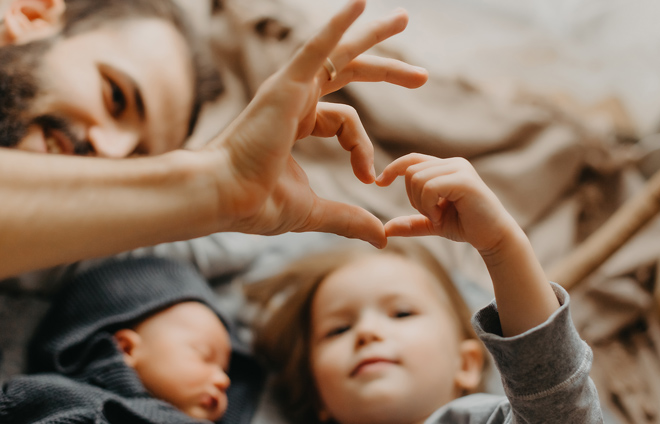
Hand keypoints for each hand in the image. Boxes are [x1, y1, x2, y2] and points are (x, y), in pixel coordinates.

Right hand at [206, 0, 427, 247]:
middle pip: (347, 73)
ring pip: (338, 53)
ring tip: (404, 18)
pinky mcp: (287, 85)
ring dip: (371, 36)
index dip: (362, 149)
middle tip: (421, 75)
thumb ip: (349, 218)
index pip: (345, 122)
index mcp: (298, 123)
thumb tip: (381, 237)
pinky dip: (338, 24)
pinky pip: (317, 47)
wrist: (226, 198)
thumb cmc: (257, 203)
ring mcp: (290, 89)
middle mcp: (295, 100)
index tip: (369, 178)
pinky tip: (362, 2)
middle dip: (385, 70)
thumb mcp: (316, 210)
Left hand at [376, 154, 519, 255]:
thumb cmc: (466, 227)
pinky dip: (428, 206)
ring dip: (421, 204)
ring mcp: (460, 169)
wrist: (493, 238)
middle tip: (431, 215)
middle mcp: (453, 163)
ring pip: (417, 179)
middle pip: (411, 172)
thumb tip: (385, 230)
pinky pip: (429, 187)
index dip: (393, 168)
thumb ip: (411, 223)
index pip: (412, 159)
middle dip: (412, 198)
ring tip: (437, 216)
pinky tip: (440, 216)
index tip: (379, 183)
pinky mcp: (464, 180)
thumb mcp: (432, 224)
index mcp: (445, 168)